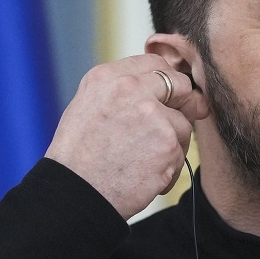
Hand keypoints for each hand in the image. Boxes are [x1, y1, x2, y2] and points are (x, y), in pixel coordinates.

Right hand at [45, 48, 209, 218]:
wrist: (75, 193)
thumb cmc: (79, 157)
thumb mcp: (89, 107)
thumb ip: (123, 91)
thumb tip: (163, 85)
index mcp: (108, 77)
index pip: (155, 64)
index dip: (166, 84)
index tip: (164, 100)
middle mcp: (131, 89)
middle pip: (180, 85)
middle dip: (180, 107)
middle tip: (163, 130)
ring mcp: (152, 115)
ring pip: (184, 123)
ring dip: (172, 144)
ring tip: (144, 160)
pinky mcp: (167, 143)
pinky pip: (182, 153)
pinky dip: (169, 168)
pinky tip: (145, 175)